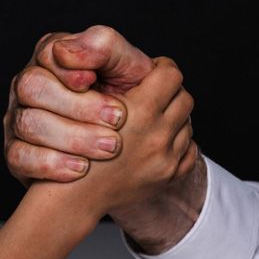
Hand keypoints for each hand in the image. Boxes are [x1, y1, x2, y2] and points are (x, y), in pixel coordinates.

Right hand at [4, 25, 152, 183]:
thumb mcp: (128, 67)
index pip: (48, 53)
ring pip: (28, 123)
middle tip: (117, 120)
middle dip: (77, 106)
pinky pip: (20, 157)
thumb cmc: (130, 97)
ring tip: (110, 147)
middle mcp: (30, 84)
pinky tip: (82, 168)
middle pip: (32, 87)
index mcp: (54, 57)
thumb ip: (104, 46)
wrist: (134, 145)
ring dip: (73, 137)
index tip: (94, 81)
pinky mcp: (17, 153)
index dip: (70, 69)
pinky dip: (52, 163)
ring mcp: (19, 119)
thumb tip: (65, 51)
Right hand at [71, 56, 196, 213]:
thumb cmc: (68, 145)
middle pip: (184, 97)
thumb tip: (137, 62)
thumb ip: (110, 76)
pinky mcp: (168, 177)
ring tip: (152, 118)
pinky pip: (190, 150)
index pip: (171, 74)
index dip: (161, 68)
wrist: (70, 196)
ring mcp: (166, 159)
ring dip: (173, 118)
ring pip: (187, 123)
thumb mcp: (84, 101)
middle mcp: (158, 135)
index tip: (152, 70)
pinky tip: (159, 140)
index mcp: (140, 110)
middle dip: (169, 92)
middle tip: (153, 93)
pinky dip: (178, 142)